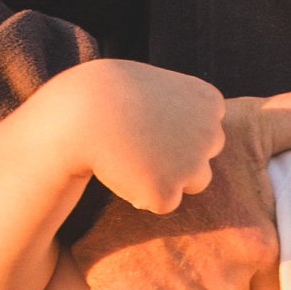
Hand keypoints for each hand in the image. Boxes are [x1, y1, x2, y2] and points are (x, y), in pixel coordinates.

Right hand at [60, 57, 228, 213]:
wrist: (79, 112)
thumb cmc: (109, 92)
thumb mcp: (154, 86)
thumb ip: (179, 109)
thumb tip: (185, 140)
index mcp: (210, 102)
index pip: (204, 131)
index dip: (173, 131)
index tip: (147, 119)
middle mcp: (211, 134)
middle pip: (201, 159)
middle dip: (175, 158)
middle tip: (137, 142)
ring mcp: (192, 166)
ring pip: (191, 184)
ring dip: (166, 178)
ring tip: (132, 156)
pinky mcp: (167, 193)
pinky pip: (163, 203)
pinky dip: (143, 193)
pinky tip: (121, 171)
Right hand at [69, 88, 290, 289]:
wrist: (92, 154)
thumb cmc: (180, 137)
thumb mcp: (248, 122)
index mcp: (257, 245)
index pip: (272, 287)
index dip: (254, 265)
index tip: (231, 236)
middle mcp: (221, 282)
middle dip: (221, 281)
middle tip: (197, 240)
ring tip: (168, 253)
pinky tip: (141, 276)